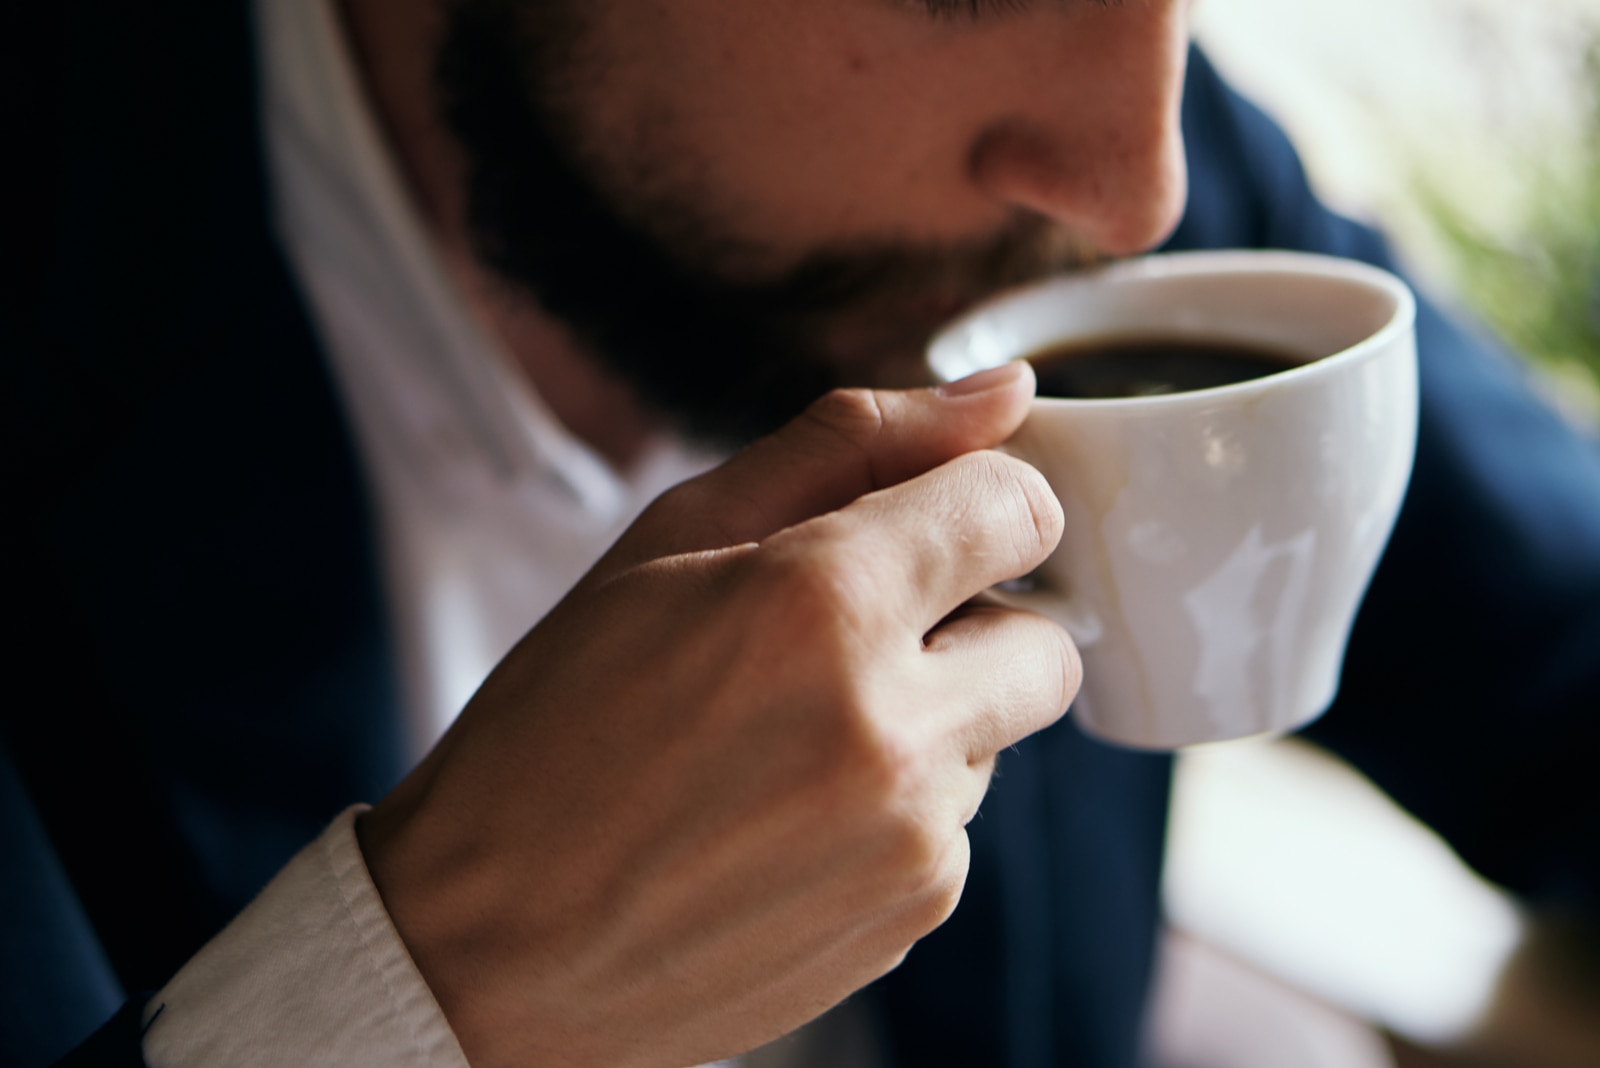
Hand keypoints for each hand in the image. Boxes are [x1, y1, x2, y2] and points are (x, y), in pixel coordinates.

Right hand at [358, 361, 1079, 1067]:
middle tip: (857, 638)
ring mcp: (912, 839)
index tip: (934, 523)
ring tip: (790, 742)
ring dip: (932, 719)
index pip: (1019, 507)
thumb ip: (851, 443)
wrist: (491, 943)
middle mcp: (892, 728)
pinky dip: (900, 807)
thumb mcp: (671, 541)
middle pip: (1047, 639)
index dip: (981, 502)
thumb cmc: (558, 725)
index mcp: (823, 603)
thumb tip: (1005, 392)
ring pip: (1000, 736)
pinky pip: (956, 827)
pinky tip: (787, 818)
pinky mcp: (914, 915)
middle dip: (978, 622)